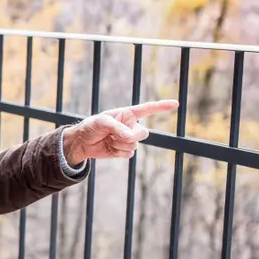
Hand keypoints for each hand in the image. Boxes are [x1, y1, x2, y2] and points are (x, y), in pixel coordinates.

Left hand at [63, 99, 179, 165]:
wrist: (82, 142)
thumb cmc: (91, 127)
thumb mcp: (101, 122)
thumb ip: (116, 127)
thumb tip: (129, 136)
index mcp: (127, 114)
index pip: (148, 109)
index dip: (162, 106)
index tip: (176, 104)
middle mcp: (131, 126)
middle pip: (143, 133)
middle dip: (129, 136)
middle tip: (113, 135)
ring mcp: (129, 139)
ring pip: (135, 145)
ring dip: (120, 144)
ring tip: (108, 140)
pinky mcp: (124, 150)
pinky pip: (129, 154)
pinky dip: (118, 152)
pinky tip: (110, 148)